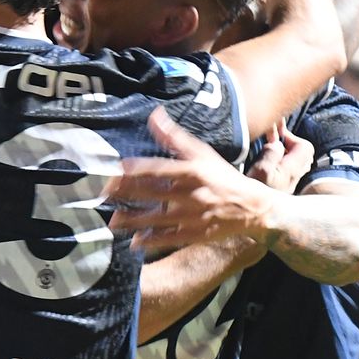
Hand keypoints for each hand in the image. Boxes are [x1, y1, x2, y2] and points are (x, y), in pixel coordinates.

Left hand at [106, 107, 277, 250]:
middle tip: (104, 194)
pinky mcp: (196, 234)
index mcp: (194, 171)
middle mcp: (193, 193)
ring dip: (134, 220)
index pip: (161, 169)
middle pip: (155, 193)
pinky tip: (134, 243)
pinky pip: (170, 238)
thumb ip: (175, 138)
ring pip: (159, 219)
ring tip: (113, 221)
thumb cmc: (223, 177)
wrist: (253, 207)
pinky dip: (152, 241)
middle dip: (128, 194)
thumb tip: (154, 115)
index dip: (139, 169)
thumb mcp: (202, 154)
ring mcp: (194, 216)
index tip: (118, 169)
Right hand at [246, 121, 312, 192]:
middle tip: (272, 142)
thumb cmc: (253, 197)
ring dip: (282, 154)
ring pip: (293, 163)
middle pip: (302, 154)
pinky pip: (284, 171)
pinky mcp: (277, 191)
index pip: (305, 147)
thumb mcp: (260, 171)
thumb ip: (271, 154)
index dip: (291, 137)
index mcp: (291, 171)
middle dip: (289, 144)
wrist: (248, 221)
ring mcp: (286, 186)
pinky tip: (262, 166)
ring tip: (266, 152)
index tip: (275, 135)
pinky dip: (277, 164)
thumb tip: (278, 144)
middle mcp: (293, 178)